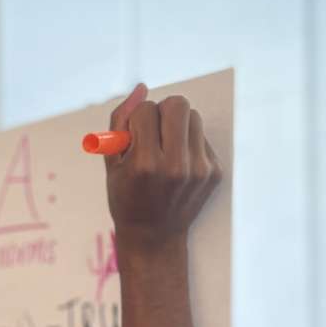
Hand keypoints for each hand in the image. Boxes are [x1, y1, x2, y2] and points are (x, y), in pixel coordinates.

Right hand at [105, 84, 221, 248]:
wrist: (153, 238)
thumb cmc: (126, 199)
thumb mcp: (112, 165)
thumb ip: (120, 122)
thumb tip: (141, 88)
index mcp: (144, 164)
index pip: (146, 110)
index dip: (136, 120)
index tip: (133, 138)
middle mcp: (174, 165)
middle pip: (178, 105)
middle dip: (162, 113)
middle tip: (154, 133)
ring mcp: (198, 170)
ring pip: (193, 117)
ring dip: (178, 126)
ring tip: (166, 150)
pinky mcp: (214, 172)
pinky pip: (203, 138)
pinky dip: (189, 145)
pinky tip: (178, 166)